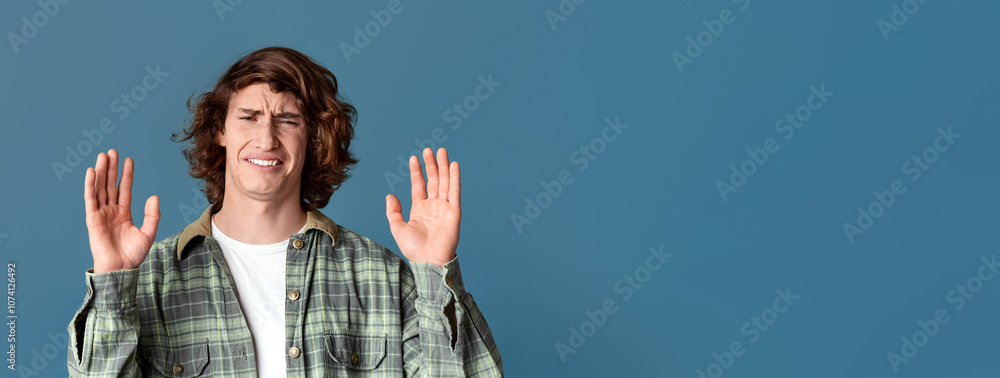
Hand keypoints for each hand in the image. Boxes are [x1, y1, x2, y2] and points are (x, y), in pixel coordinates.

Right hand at [84, 149, 159, 272]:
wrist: (121, 268)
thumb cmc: (133, 254)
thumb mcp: (148, 232)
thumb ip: (152, 214)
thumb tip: (154, 196)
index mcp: (123, 213)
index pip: (124, 189)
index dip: (126, 174)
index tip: (128, 159)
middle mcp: (111, 211)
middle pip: (110, 185)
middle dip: (111, 168)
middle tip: (112, 151)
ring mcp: (101, 214)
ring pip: (100, 188)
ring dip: (101, 172)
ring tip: (103, 156)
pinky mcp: (92, 219)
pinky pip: (91, 199)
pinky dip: (90, 185)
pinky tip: (92, 172)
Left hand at [386, 148, 460, 267]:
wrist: (429, 261)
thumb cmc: (414, 249)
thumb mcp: (398, 228)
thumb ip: (393, 211)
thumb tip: (389, 195)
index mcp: (420, 209)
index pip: (419, 185)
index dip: (417, 171)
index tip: (414, 158)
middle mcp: (433, 206)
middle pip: (433, 180)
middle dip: (431, 164)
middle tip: (429, 149)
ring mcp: (445, 207)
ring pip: (444, 182)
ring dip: (443, 166)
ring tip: (441, 151)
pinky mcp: (454, 211)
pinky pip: (455, 191)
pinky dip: (455, 177)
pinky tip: (453, 165)